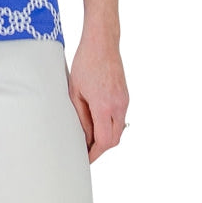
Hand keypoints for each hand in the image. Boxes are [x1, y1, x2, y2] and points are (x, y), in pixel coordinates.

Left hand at [67, 35, 128, 162]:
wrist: (103, 43)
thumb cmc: (85, 63)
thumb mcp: (75, 92)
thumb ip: (81, 117)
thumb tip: (84, 136)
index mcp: (104, 106)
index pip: (104, 141)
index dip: (94, 154)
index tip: (85, 159)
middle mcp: (118, 105)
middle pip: (114, 139)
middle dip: (100, 149)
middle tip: (86, 152)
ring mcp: (124, 101)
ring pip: (119, 130)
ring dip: (106, 138)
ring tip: (89, 138)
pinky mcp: (125, 96)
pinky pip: (120, 118)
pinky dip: (110, 126)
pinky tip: (97, 124)